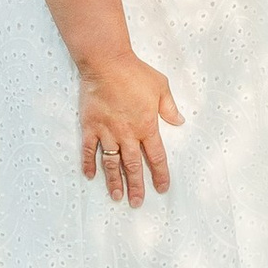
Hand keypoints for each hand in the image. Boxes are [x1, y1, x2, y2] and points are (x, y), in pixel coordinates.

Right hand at [79, 53, 182, 204]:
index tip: (162, 188)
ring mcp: (107, 132)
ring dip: (114, 182)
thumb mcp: (161, 87)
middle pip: (133, 166)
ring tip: (117, 197)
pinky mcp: (90, 126)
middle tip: (137, 203)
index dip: (160, 174)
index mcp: (146, 126)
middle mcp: (127, 134)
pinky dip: (89, 163)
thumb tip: (179, 121)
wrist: (106, 63)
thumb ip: (169, 107)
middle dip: (136, 186)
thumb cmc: (134, 73)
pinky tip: (90, 176)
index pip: (156, 156)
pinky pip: (89, 150)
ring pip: (111, 163)